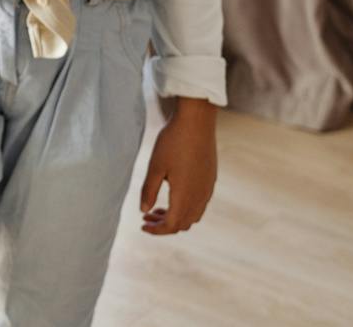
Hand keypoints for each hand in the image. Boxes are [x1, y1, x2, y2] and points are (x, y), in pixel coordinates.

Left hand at [139, 96, 217, 234]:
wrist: (197, 123)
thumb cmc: (173, 142)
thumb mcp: (155, 166)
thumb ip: (148, 190)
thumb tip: (144, 211)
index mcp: (185, 195)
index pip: (172, 225)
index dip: (157, 230)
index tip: (142, 226)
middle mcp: (200, 196)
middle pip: (184, 223)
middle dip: (164, 225)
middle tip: (146, 217)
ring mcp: (208, 188)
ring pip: (193, 215)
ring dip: (176, 217)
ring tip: (157, 209)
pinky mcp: (210, 180)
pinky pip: (200, 204)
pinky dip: (185, 208)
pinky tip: (173, 195)